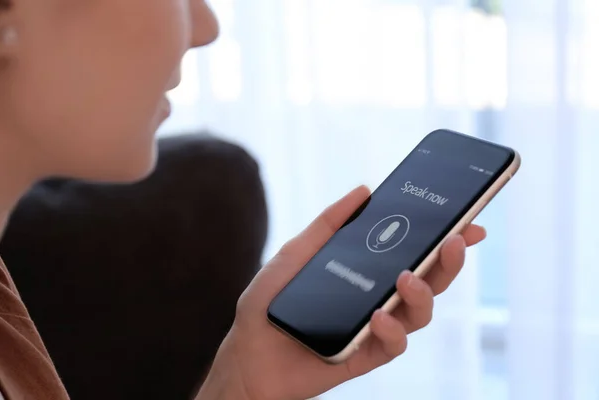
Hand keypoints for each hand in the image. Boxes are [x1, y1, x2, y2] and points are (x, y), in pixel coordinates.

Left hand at [197, 186, 485, 399]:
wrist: (248, 355)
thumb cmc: (269, 303)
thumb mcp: (296, 253)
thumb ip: (328, 224)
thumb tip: (364, 190)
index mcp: (367, 272)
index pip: (414, 253)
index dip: (444, 239)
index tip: (468, 222)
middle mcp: (378, 298)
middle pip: (427, 280)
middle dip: (448, 260)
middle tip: (454, 241)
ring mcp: (374, 328)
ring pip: (420, 313)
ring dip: (423, 293)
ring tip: (407, 278)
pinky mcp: (366, 355)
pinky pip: (393, 345)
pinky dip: (391, 330)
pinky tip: (378, 317)